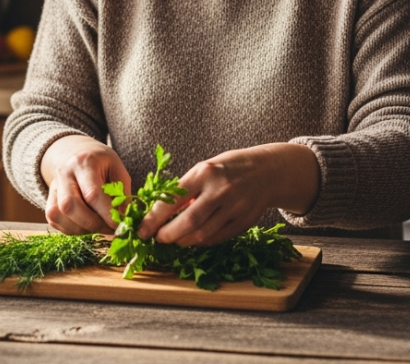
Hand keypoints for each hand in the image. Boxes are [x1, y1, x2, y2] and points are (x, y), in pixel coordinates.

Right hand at [40, 134, 131, 234]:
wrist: (75, 153)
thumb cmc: (100, 163)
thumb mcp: (117, 168)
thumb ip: (122, 192)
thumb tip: (122, 218)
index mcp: (84, 162)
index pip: (92, 193)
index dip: (106, 213)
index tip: (120, 225)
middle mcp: (64, 174)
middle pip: (70, 205)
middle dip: (93, 224)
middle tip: (110, 229)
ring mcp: (53, 188)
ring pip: (59, 216)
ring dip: (82, 228)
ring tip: (99, 225)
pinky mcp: (48, 202)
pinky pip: (56, 222)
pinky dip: (73, 229)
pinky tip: (86, 224)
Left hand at [137, 143, 319, 246]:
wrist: (267, 171)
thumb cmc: (228, 168)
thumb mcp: (205, 169)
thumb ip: (185, 189)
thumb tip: (159, 213)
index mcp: (205, 173)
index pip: (173, 200)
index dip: (154, 219)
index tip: (142, 230)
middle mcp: (220, 191)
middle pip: (188, 222)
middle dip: (168, 235)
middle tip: (158, 238)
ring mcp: (234, 208)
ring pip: (202, 235)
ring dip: (183, 241)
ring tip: (174, 239)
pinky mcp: (244, 222)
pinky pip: (217, 238)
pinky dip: (201, 242)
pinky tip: (193, 239)